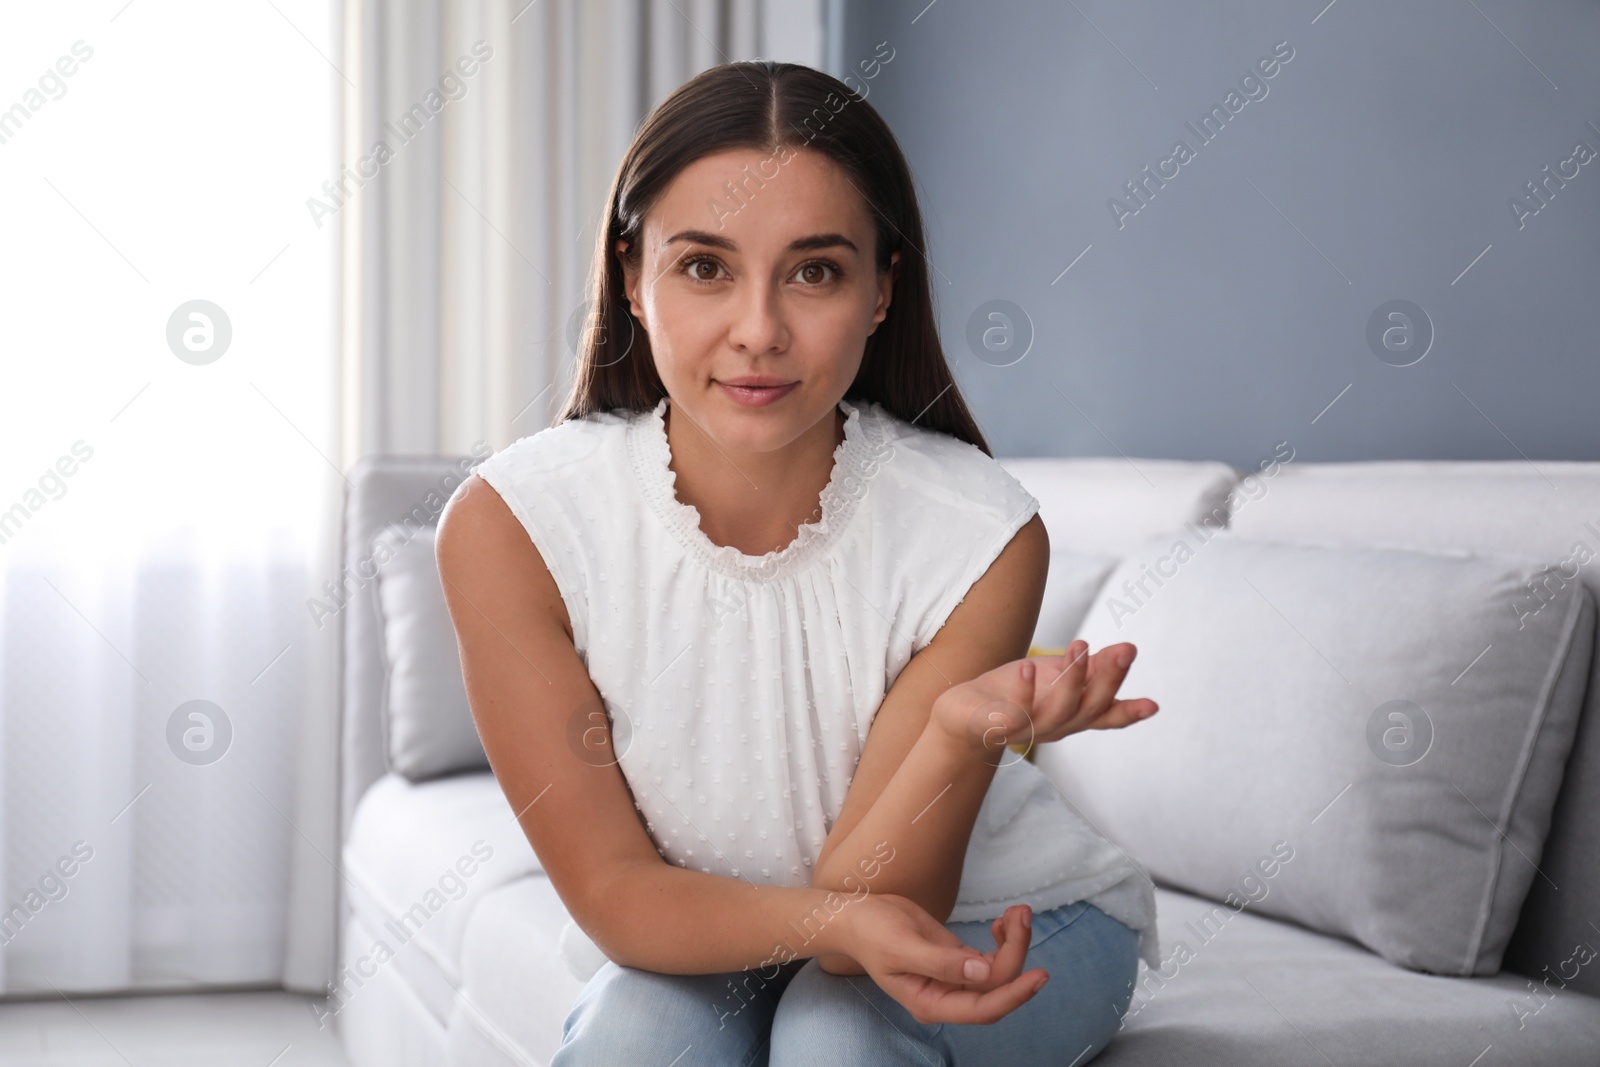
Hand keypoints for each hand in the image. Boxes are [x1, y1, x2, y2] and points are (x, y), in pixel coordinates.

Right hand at [833, 894, 1046, 1024]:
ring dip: (1014, 943)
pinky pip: (990, 958)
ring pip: (997, 971)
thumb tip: (984, 973)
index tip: (1040, 975)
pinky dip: (1003, 940)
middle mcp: (947, 997)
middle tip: (1021, 913)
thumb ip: (942, 963)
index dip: (1014, 995)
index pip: (983, 1008)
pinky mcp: (957, 960)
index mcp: (931, 1003)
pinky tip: (1003, 922)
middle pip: (995, 986)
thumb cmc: (872, 932)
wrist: (856, 916)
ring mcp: (954, 979)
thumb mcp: (902, 946)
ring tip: (1018, 911)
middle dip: (1015, 953)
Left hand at [932, 641, 1158, 759]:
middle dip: (1108, 680)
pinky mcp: (998, 727)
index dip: (1130, 712)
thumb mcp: (1055, 676)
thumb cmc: (1015, 695)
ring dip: (1072, 678)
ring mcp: (1029, 729)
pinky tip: (1029, 667)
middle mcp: (1057, 725)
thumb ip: (1090, 667)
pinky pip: (1014, 713)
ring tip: (1080, 646)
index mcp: (1073, 715)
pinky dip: (1024, 691)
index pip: (1106, 716)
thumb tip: (1129, 648)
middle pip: (1090, 708)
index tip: (1153, 705)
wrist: (962, 718)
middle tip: (1125, 651)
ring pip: (1059, 710)